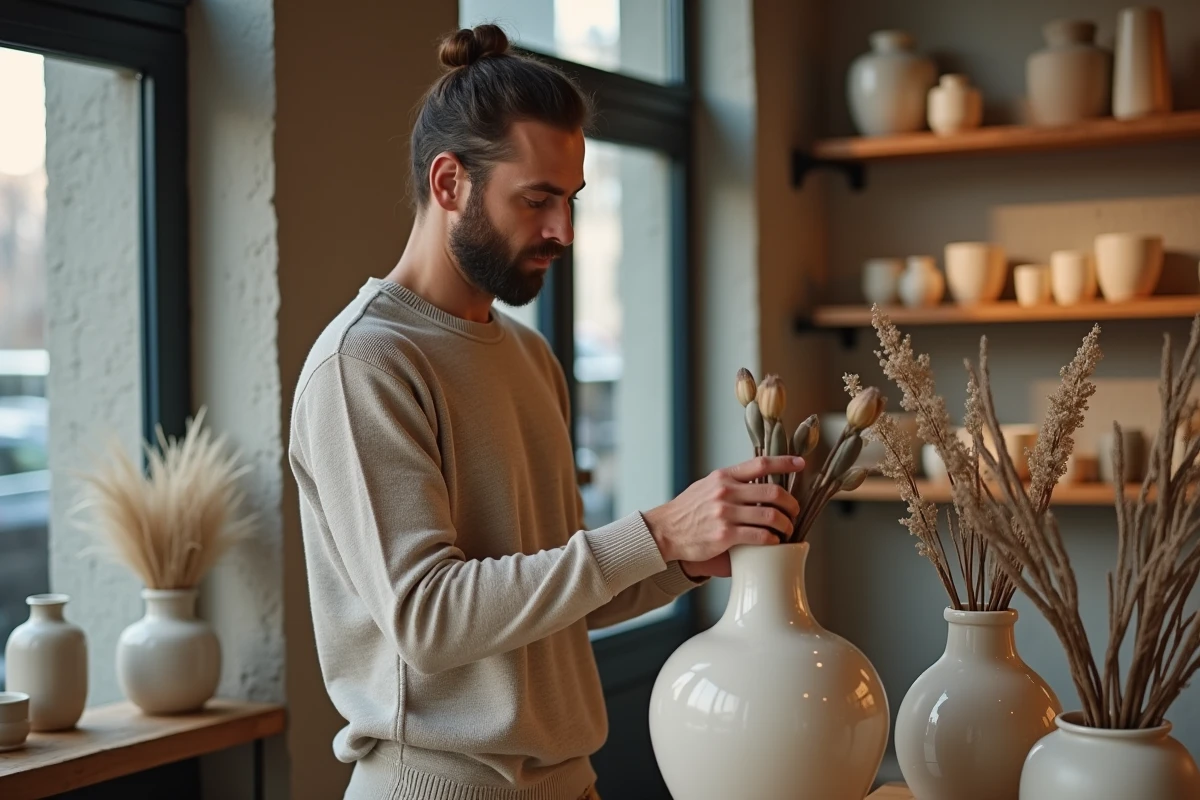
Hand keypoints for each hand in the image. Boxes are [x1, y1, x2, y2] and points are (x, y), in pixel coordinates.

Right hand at [643, 456, 804, 567]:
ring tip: (786, 530)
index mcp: (724, 477)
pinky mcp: (725, 535)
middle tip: (794, 512)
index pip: (760, 464)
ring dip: (785, 525)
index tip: (800, 464)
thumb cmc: (687, 510)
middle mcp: (726, 492)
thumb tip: (756, 480)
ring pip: (770, 516)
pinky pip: (760, 536)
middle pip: (772, 493)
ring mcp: (725, 513)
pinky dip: (772, 539)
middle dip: (791, 504)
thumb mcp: (707, 486)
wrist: (665, 530)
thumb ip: (730, 482)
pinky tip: (773, 542)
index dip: (784, 463)